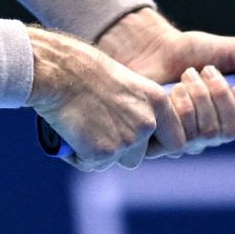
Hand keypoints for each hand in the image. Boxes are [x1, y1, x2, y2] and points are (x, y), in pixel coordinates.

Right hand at [27, 26, 185, 170]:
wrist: (59, 71)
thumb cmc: (85, 69)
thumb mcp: (125, 83)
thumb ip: (136, 108)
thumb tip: (133, 129)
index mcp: (157, 102)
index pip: (175, 141)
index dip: (157, 146)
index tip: (140, 144)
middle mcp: (147, 124)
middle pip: (139, 156)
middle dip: (120, 150)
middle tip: (97, 131)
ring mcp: (126, 141)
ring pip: (115, 161)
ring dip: (101, 153)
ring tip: (82, 130)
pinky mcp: (102, 153)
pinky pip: (90, 164)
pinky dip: (79, 155)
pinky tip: (69, 134)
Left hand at [98, 9, 234, 155]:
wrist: (153, 49)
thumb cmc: (195, 52)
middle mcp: (215, 134)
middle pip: (231, 131)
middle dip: (219, 94)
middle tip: (205, 71)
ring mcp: (190, 141)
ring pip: (207, 133)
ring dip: (197, 95)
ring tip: (185, 77)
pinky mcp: (164, 143)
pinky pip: (180, 139)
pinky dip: (176, 107)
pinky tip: (167, 93)